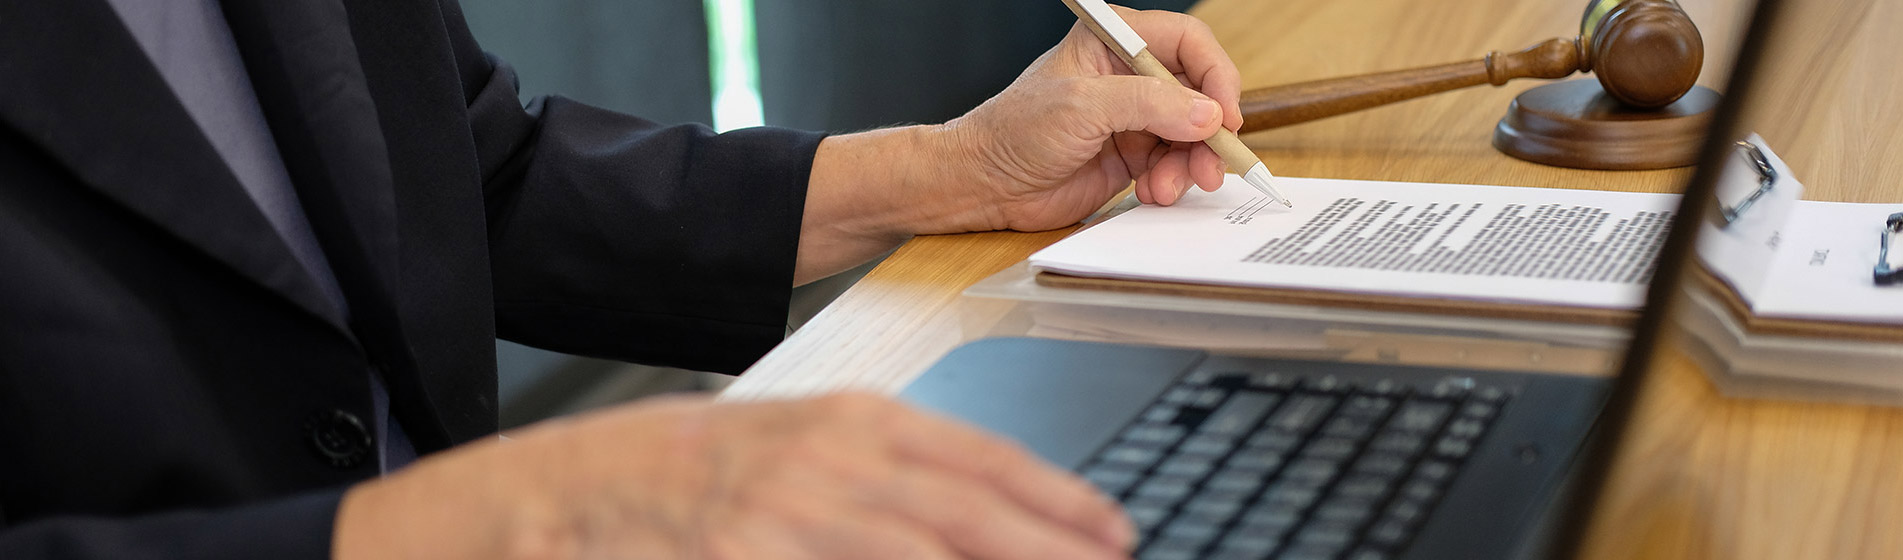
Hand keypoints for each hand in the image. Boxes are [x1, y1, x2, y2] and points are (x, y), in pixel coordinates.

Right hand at [333, 393, 1133, 558]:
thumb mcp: (793, 453)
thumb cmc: (683, 475)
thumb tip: (969, 519)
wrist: (558, 496)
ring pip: (922, 548)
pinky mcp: (743, 553)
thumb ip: (876, 481)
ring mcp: (785, 513)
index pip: (979, 458)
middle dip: (1051, 544)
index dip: (1055, 498)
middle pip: (970, 508)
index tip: (1111, 528)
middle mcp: (827, 458)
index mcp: (847, 420)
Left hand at [794, 7, 1242, 282]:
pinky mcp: (1132, 155)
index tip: (1223, 116)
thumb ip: (1148, 105)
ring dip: (1191, 163)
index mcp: (1116, 42)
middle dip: (1209, 131)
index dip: (1215, 77)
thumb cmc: (1014, 132)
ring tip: (1169, 186)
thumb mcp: (1082, 107)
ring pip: (1192, 134)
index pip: (1188, 44)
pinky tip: (1154, 192)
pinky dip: (1174, 181)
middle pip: (1199, 93)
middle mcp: (1130, 76)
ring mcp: (1133, 117)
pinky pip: (1174, 164)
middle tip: (1212, 164)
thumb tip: (1206, 114)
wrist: (984, 184)